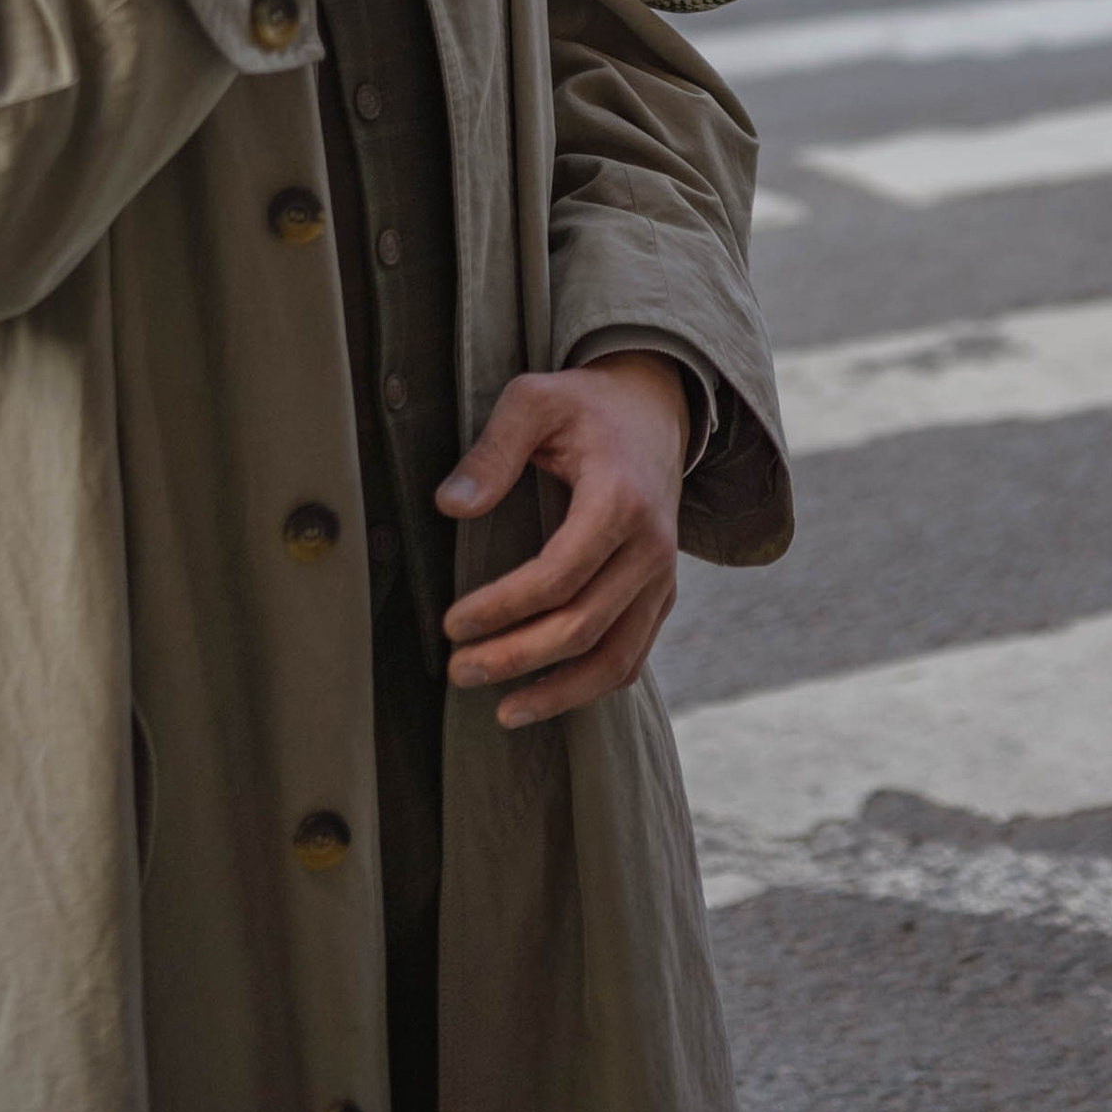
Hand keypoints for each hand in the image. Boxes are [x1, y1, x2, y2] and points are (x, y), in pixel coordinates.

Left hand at [435, 355, 687, 728]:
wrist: (654, 409)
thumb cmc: (584, 405)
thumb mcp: (533, 400)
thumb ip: (493, 450)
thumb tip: (449, 506)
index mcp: (621, 500)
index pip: (557, 576)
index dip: (501, 608)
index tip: (450, 625)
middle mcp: (652, 547)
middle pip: (582, 626)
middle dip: (516, 658)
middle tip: (458, 671)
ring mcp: (663, 576)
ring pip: (616, 659)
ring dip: (557, 694)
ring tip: (502, 712)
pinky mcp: (662, 594)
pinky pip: (632, 656)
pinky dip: (591, 687)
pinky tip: (545, 698)